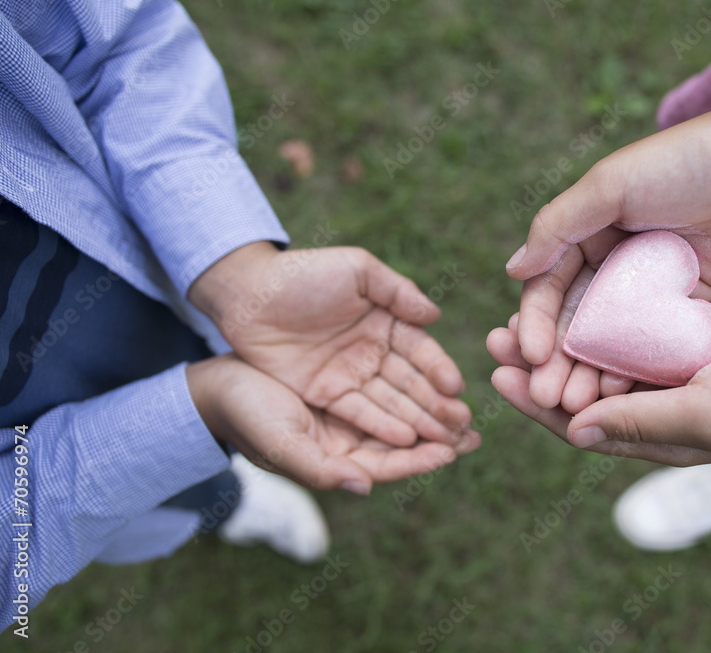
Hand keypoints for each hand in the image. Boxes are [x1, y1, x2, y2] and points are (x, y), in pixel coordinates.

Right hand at [187, 355, 479, 493]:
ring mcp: (349, 413)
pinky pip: (387, 388)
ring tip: (463, 407)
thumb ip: (318, 469)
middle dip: (438, 438)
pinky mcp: (347, 384)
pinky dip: (411, 385)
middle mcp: (348, 441)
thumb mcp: (279, 444)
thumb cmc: (245, 416)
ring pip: (400, 415)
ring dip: (431, 412)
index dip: (419, 461)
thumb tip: (361, 486)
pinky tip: (433, 378)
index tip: (450, 451)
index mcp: (335, 461)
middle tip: (474, 432)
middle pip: (403, 443)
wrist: (218, 383)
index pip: (387, 466)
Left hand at [189, 242, 472, 447]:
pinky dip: (383, 426)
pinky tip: (405, 440)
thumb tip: (435, 315)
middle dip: (438, 406)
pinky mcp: (326, 394)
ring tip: (443, 442)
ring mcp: (350, 375)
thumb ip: (397, 291)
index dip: (438, 369)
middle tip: (462, 427)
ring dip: (418, 422)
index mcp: (387, 321)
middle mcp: (374, 352)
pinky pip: (359, 412)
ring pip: (391, 402)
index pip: (420, 350)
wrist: (248, 293)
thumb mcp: (356, 269)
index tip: (455, 388)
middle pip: (412, 383)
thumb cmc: (303, 273)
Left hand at [489, 287, 710, 465]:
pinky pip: (636, 319)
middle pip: (583, 387)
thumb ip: (638, 421)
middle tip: (495, 336)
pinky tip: (575, 283)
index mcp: (662, 436)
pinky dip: (605, 308)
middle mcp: (662, 403)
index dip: (538, 405)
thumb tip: (572, 430)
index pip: (582, 427)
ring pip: (604, 351)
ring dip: (565, 334)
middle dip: (540, 366)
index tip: (500, 376)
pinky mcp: (692, 325)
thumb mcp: (706, 414)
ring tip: (522, 310)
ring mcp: (676, 363)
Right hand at [504, 9, 710, 371]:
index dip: (534, 322)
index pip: (549, 284)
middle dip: (557, 360)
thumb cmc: (689, 159)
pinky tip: (622, 398)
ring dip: (590, 371)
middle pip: (576, 320)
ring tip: (577, 406)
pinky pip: (656, 343)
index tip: (530, 358)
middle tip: (546, 398)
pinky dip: (636, 369)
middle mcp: (616, 259)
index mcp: (589, 228)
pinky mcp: (692, 302)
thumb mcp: (613, 183)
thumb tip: (512, 271)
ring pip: (613, 339)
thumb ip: (559, 226)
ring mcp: (654, 285)